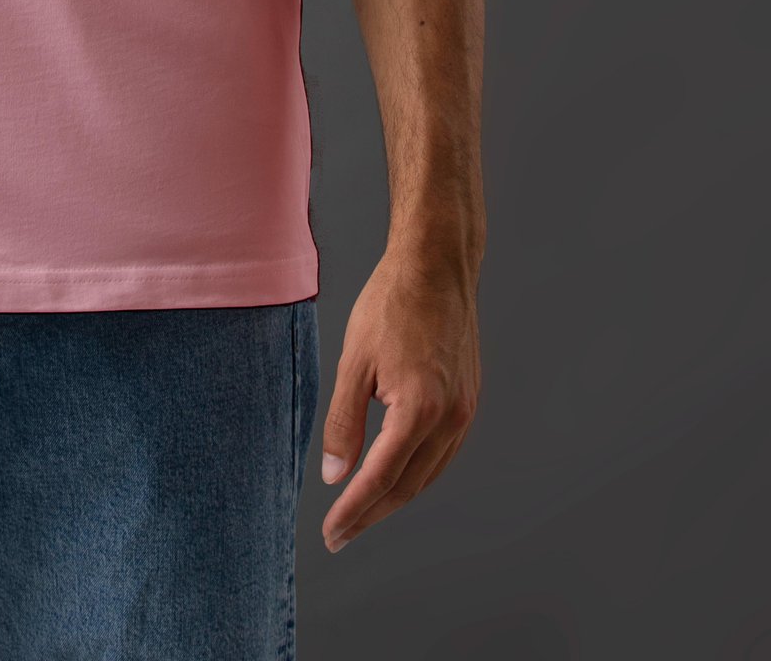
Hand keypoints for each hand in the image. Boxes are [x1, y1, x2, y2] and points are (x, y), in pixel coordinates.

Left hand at [318, 244, 480, 553]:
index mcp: (419, 410)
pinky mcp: (468, 400)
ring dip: (395, 497)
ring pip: (428, 474)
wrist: (436, 266)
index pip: (380, 479)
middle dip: (371, 514)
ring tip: (362, 511)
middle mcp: (450, 418)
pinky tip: (395, 473)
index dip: (353, 511)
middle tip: (340, 534)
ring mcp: (464, 411)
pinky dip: (416, 471)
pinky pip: (442, 453)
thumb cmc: (391, 303)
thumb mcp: (354, 361)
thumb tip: (335, 476)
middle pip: (408, 486)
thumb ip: (344, 422)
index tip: (331, 534)